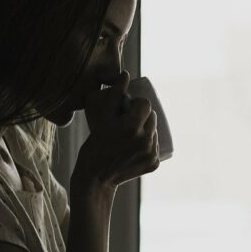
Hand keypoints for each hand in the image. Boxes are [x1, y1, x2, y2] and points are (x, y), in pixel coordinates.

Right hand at [71, 71, 159, 195]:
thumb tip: (126, 74)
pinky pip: (155, 146)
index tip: (127, 109)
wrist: (96, 177)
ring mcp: (151, 153)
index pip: (146, 104)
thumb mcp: (102, 118)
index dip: (137, 104)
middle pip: (152, 117)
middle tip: (127, 121)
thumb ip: (114, 94)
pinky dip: (148, 144)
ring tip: (131, 134)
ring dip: (146, 129)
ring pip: (154, 131)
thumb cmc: (95, 144)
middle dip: (142, 116)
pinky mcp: (154, 164)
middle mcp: (145, 140)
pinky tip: (136, 146)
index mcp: (132, 127)